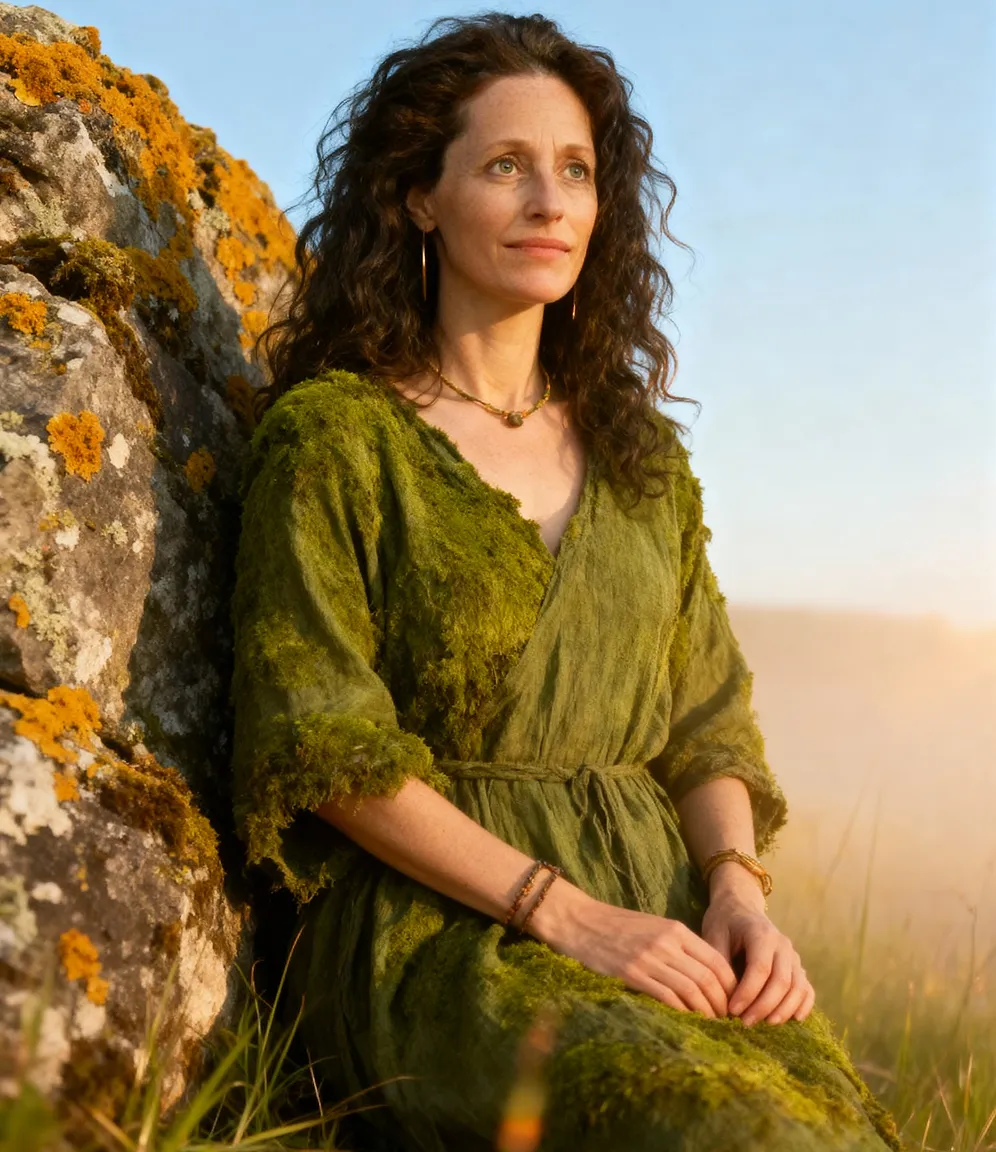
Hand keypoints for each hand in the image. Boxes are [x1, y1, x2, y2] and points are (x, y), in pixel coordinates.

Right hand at [528, 886, 738, 1017]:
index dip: (731, 986)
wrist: (578, 921)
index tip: (734, 1003)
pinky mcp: (632, 973)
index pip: (716, 961)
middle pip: (709, 978)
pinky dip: (682, 1013)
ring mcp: (649, 958)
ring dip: (706, 1012)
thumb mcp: (652, 927)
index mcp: (675, 930)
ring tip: (711, 1026)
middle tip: (727, 1022)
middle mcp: (667, 943)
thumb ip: (677, 946)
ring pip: (692, 990)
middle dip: (723, 1004)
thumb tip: (702, 974)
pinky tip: (686, 1023)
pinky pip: (667, 997)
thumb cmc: (615, 926)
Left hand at [700, 891, 815, 1025]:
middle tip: (744, 1023)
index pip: (760, 968)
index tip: (732, 1010)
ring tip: (763, 1024)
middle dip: (763, 1006)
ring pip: (797, 988)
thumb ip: (719, 964)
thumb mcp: (713, 936)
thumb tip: (722, 998)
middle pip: (782, 981)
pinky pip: (807, 989)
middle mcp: (783, 945)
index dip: (747, 993)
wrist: (740, 907)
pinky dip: (803, 1006)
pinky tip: (792, 1020)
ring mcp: (794, 956)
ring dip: (782, 1010)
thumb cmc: (723, 923)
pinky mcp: (798, 967)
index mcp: (761, 934)